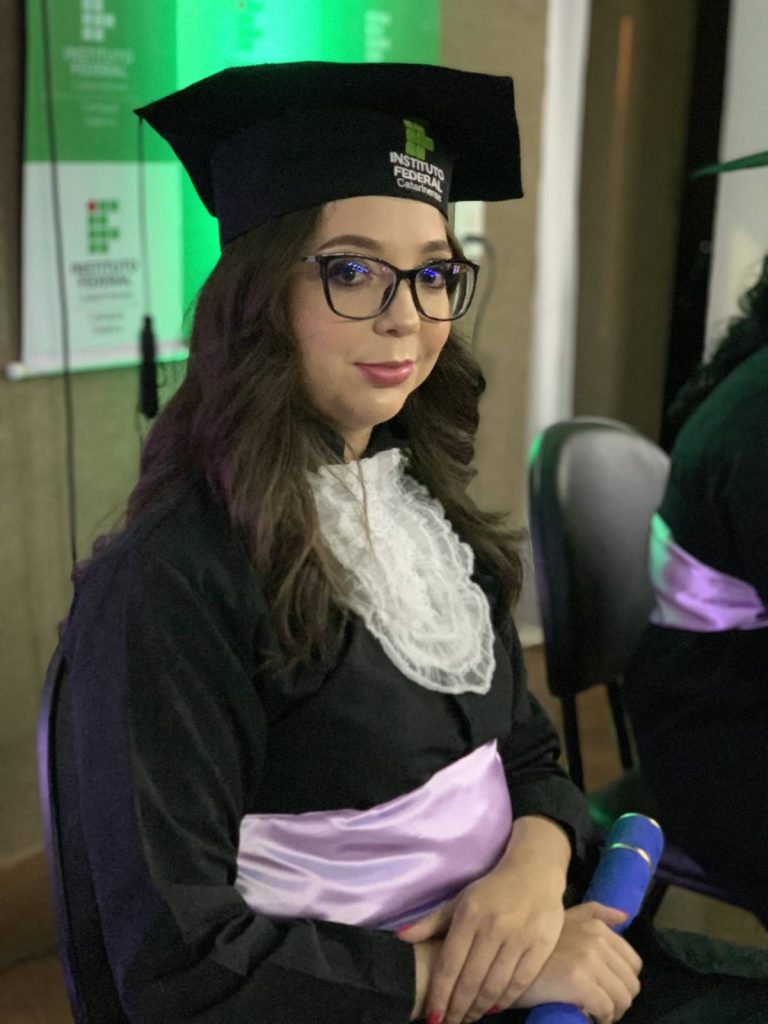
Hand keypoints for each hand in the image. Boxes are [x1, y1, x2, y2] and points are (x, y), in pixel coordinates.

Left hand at [398, 855, 566, 1023]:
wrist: (535, 871)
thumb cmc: (491, 890)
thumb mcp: (460, 900)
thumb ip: (432, 922)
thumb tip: (400, 938)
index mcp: (469, 915)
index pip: (449, 964)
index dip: (440, 995)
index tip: (433, 1017)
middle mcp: (493, 928)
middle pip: (471, 980)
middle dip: (457, 1009)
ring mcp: (519, 938)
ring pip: (495, 986)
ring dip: (478, 1009)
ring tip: (468, 1019)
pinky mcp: (541, 946)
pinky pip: (520, 982)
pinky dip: (505, 1000)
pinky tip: (493, 1008)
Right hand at [514, 902, 642, 1023]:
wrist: (507, 963)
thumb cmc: (538, 944)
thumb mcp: (567, 918)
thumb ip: (595, 914)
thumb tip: (624, 916)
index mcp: (596, 926)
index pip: (633, 963)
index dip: (624, 982)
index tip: (608, 990)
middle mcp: (595, 940)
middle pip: (631, 984)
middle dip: (620, 1000)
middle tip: (602, 1006)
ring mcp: (587, 959)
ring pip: (622, 999)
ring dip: (612, 1012)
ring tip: (596, 1014)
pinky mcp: (578, 981)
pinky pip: (606, 1009)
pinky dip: (601, 1019)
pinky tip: (588, 1017)